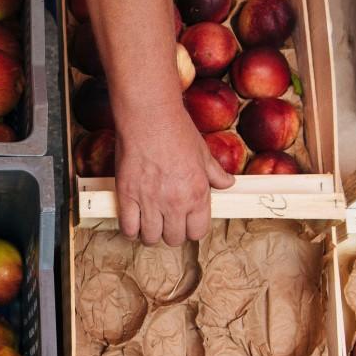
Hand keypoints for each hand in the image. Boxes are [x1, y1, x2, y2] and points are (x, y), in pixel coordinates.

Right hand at [114, 101, 234, 245]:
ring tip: (148, 223)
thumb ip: (216, 174)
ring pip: (150, 238)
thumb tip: (227, 183)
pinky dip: (130, 230)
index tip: (185, 223)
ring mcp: (150, 201)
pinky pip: (128, 227)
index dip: (191, 230)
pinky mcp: (127, 196)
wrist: (150, 117)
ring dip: (150, 234)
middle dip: (170, 233)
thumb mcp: (203, 153)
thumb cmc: (177, 131)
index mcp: (197, 194)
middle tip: (165, 222)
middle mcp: (175, 203)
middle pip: (174, 239)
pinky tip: (133, 222)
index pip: (198, 232)